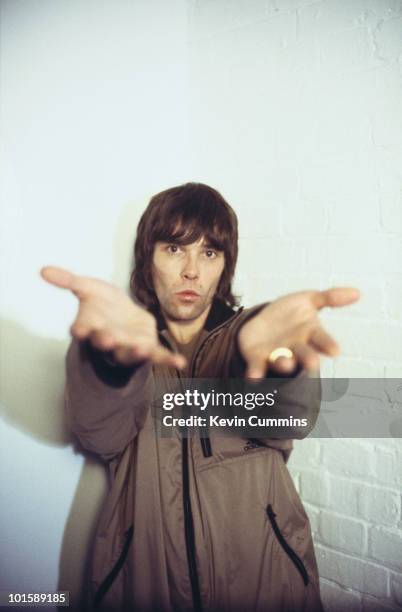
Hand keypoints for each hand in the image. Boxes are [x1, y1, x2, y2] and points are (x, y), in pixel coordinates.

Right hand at [40, 266, 185, 368]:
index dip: (81, 329)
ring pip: (128, 353)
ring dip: (133, 352)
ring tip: (140, 349)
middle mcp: (107, 340)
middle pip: (105, 344)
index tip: (78, 329)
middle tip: (105, 339)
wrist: (121, 314)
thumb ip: (68, 281)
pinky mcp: (146, 347)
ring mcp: (127, 346)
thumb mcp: (86, 288)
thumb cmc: (101, 304)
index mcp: (90, 327)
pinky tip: (179, 362)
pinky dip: (168, 360)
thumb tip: (43, 270)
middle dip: (106, 342)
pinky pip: (157, 356)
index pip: (82, 330)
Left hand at [238, 287, 359, 377]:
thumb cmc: (291, 314)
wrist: (261, 322)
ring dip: (284, 364)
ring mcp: (277, 354)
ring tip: (286, 364)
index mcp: (310, 333)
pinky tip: (253, 378)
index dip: (328, 344)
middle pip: (304, 354)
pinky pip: (257, 366)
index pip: (322, 339)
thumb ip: (330, 297)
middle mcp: (296, 347)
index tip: (335, 351)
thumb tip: (357, 292)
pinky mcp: (258, 358)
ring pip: (282, 361)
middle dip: (309, 359)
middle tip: (313, 364)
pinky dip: (256, 372)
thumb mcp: (308, 300)